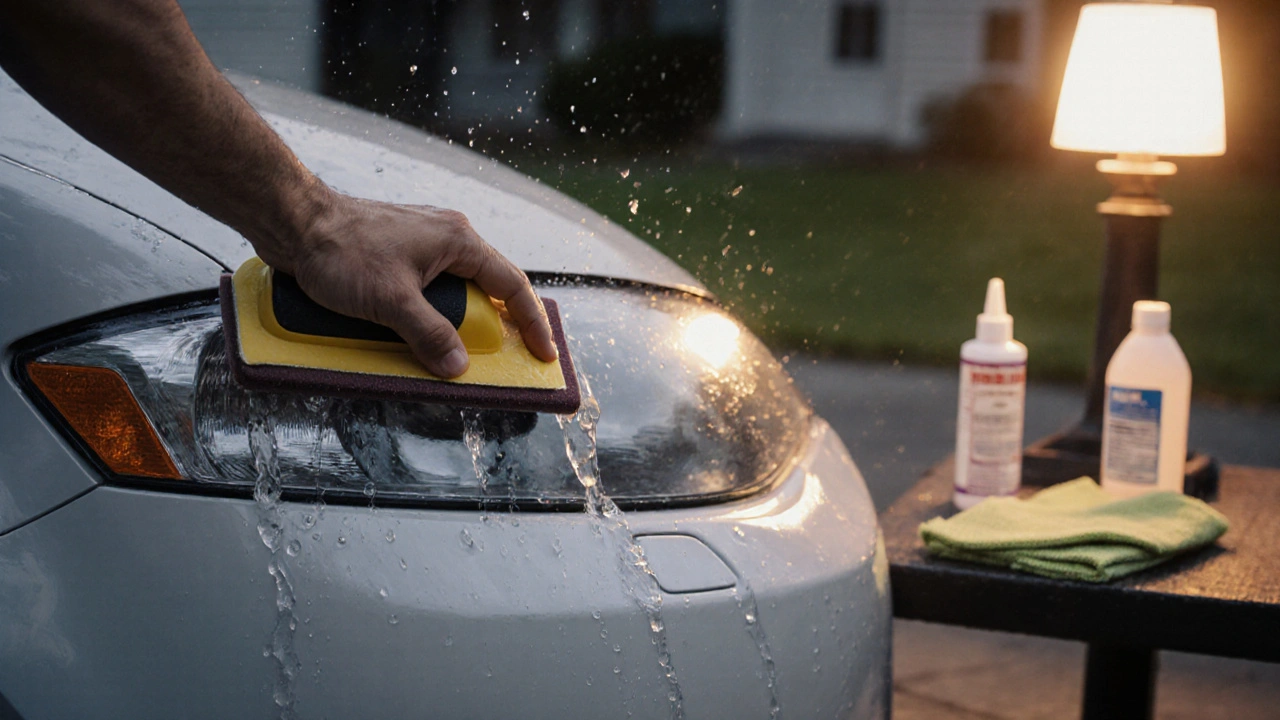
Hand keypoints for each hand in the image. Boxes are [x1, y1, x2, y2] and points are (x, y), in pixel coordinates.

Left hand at [275, 191, 557, 378]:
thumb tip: (457, 364)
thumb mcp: (390, 301)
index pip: (511, 286)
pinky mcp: (397, 256)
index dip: (531, 322)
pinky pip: (426, 290)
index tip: (543, 352)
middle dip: (488, 327)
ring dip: (452, 322)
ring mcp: (420, 245)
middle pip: (484, 290)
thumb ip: (429, 334)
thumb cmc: (340, 249)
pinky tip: (413, 333)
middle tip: (492, 360)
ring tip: (446, 351)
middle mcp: (446, 238)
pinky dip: (427, 314)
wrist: (292, 222)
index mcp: (458, 241)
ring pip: (453, 291)